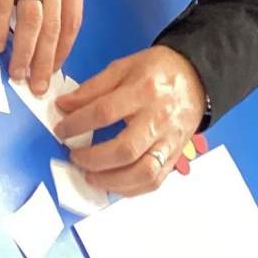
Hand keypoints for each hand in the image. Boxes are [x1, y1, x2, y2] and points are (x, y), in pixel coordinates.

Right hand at [0, 0, 82, 94]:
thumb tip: (53, 16)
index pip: (73, 22)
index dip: (64, 50)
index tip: (56, 70)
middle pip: (52, 29)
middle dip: (45, 63)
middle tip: (38, 87)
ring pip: (29, 23)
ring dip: (23, 53)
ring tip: (17, 73)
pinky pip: (1, 5)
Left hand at [55, 47, 205, 195]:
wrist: (196, 77)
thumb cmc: (156, 71)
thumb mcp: (122, 68)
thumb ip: (92, 88)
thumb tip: (64, 106)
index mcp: (143, 91)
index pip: (105, 112)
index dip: (77, 124)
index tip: (61, 130)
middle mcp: (158, 119)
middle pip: (124, 149)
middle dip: (92, 159)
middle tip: (74, 156)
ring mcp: (170, 141)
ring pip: (142, 172)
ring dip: (111, 181)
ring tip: (90, 176)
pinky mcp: (175, 156)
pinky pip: (154, 181)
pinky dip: (130, 189)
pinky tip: (112, 183)